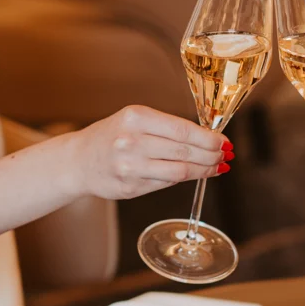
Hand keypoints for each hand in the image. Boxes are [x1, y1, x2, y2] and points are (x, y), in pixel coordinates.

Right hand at [72, 105, 231, 199]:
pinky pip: (166, 183)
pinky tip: (194, 174)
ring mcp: (130, 167)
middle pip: (184, 151)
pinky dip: (183, 179)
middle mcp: (131, 141)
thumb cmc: (113, 136)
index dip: (208, 138)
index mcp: (136, 118)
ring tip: (217, 167)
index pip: (182, 129)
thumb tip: (208, 139)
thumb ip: (167, 128)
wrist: (78, 160)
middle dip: (211, 155)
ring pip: (179, 171)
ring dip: (204, 170)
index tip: (224, 142)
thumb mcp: (135, 120)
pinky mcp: (130, 187)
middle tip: (226, 155)